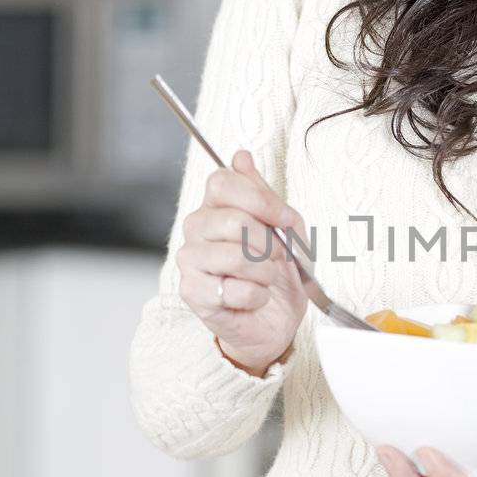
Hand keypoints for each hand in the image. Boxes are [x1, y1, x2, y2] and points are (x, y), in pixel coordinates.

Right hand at [176, 147, 310, 375]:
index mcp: (216, 206)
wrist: (273, 320)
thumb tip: (241, 156)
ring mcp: (190, 261)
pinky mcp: (193, 293)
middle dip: (269, 243)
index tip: (285, 219)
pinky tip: (255, 298)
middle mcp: (196, 229)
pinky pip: (236, 289)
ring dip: (265, 272)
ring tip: (267, 279)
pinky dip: (258, 296)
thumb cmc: (276, 272)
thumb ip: (264, 195)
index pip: (222, 182)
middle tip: (278, 257)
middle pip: (232, 220)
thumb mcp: (283, 228)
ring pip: (234, 256)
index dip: (260, 199)